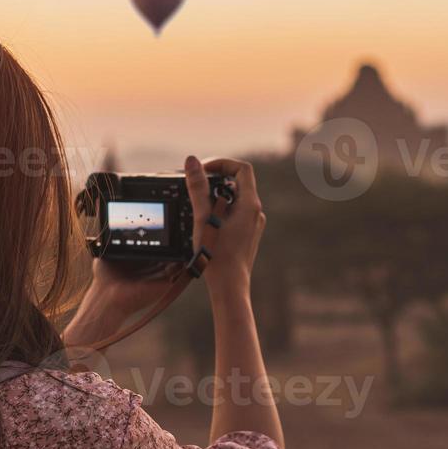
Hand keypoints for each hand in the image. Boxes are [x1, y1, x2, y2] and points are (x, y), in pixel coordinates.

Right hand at [183, 155, 264, 289]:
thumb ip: (197, 187)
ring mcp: (253, 225)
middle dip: (215, 181)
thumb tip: (192, 161)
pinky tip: (205, 225)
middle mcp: (255, 212)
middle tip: (195, 188)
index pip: (242, 169)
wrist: (229, 287)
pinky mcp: (247, 236)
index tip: (203, 171)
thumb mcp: (203, 217)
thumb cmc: (217, 254)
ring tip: (197, 209)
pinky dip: (220, 212)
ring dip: (216, 198)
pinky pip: (234, 215)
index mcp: (250, 204)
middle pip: (237, 184)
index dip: (222, 164)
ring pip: (235, 200)